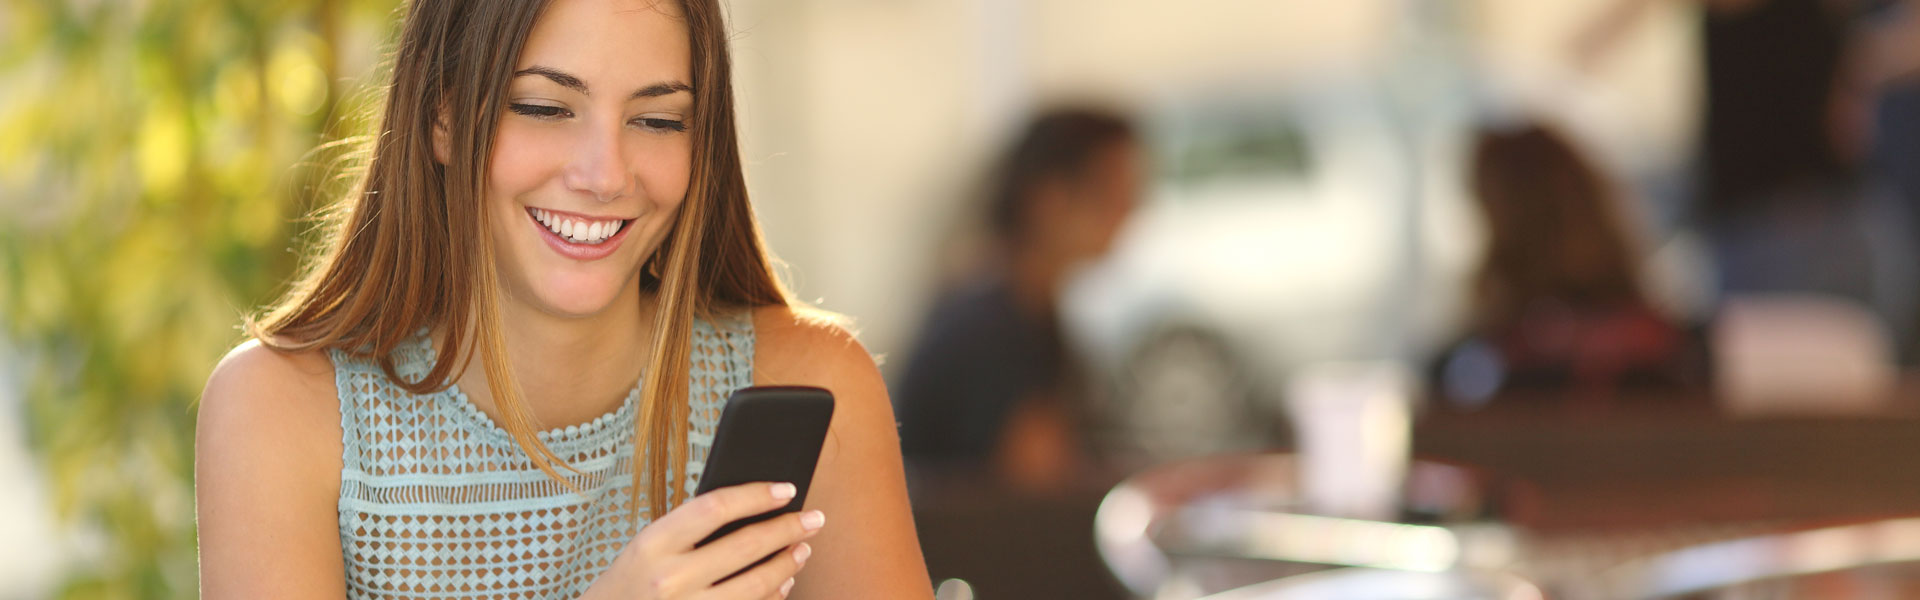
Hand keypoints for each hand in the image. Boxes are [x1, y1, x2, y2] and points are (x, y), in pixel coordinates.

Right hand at [584, 482, 824, 598]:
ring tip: (803, 548)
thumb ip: (691, 529)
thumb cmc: (631, 581)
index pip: (715, 507)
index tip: (787, 488)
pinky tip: (784, 581)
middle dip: (788, 528)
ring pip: (756, 585)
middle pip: (745, 546)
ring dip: (788, 564)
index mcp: (652, 544)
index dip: (756, 495)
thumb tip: (755, 507)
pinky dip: (773, 595)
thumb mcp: (648, 547)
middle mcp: (669, 580)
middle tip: (815, 518)